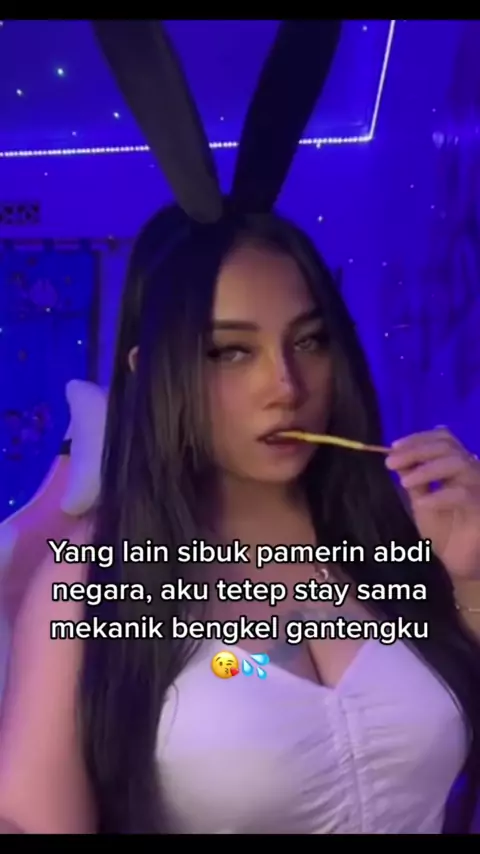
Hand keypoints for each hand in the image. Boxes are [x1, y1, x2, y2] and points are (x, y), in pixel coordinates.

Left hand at [386, 427, 479, 579]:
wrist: (457, 563)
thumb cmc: (442, 531)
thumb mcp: (421, 499)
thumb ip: (413, 478)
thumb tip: (396, 456)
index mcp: (458, 465)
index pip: (443, 438)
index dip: (418, 438)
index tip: (392, 447)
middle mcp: (472, 470)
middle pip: (448, 446)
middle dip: (416, 450)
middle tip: (390, 462)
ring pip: (458, 463)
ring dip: (427, 469)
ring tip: (405, 482)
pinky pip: (463, 494)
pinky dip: (440, 496)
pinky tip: (422, 503)